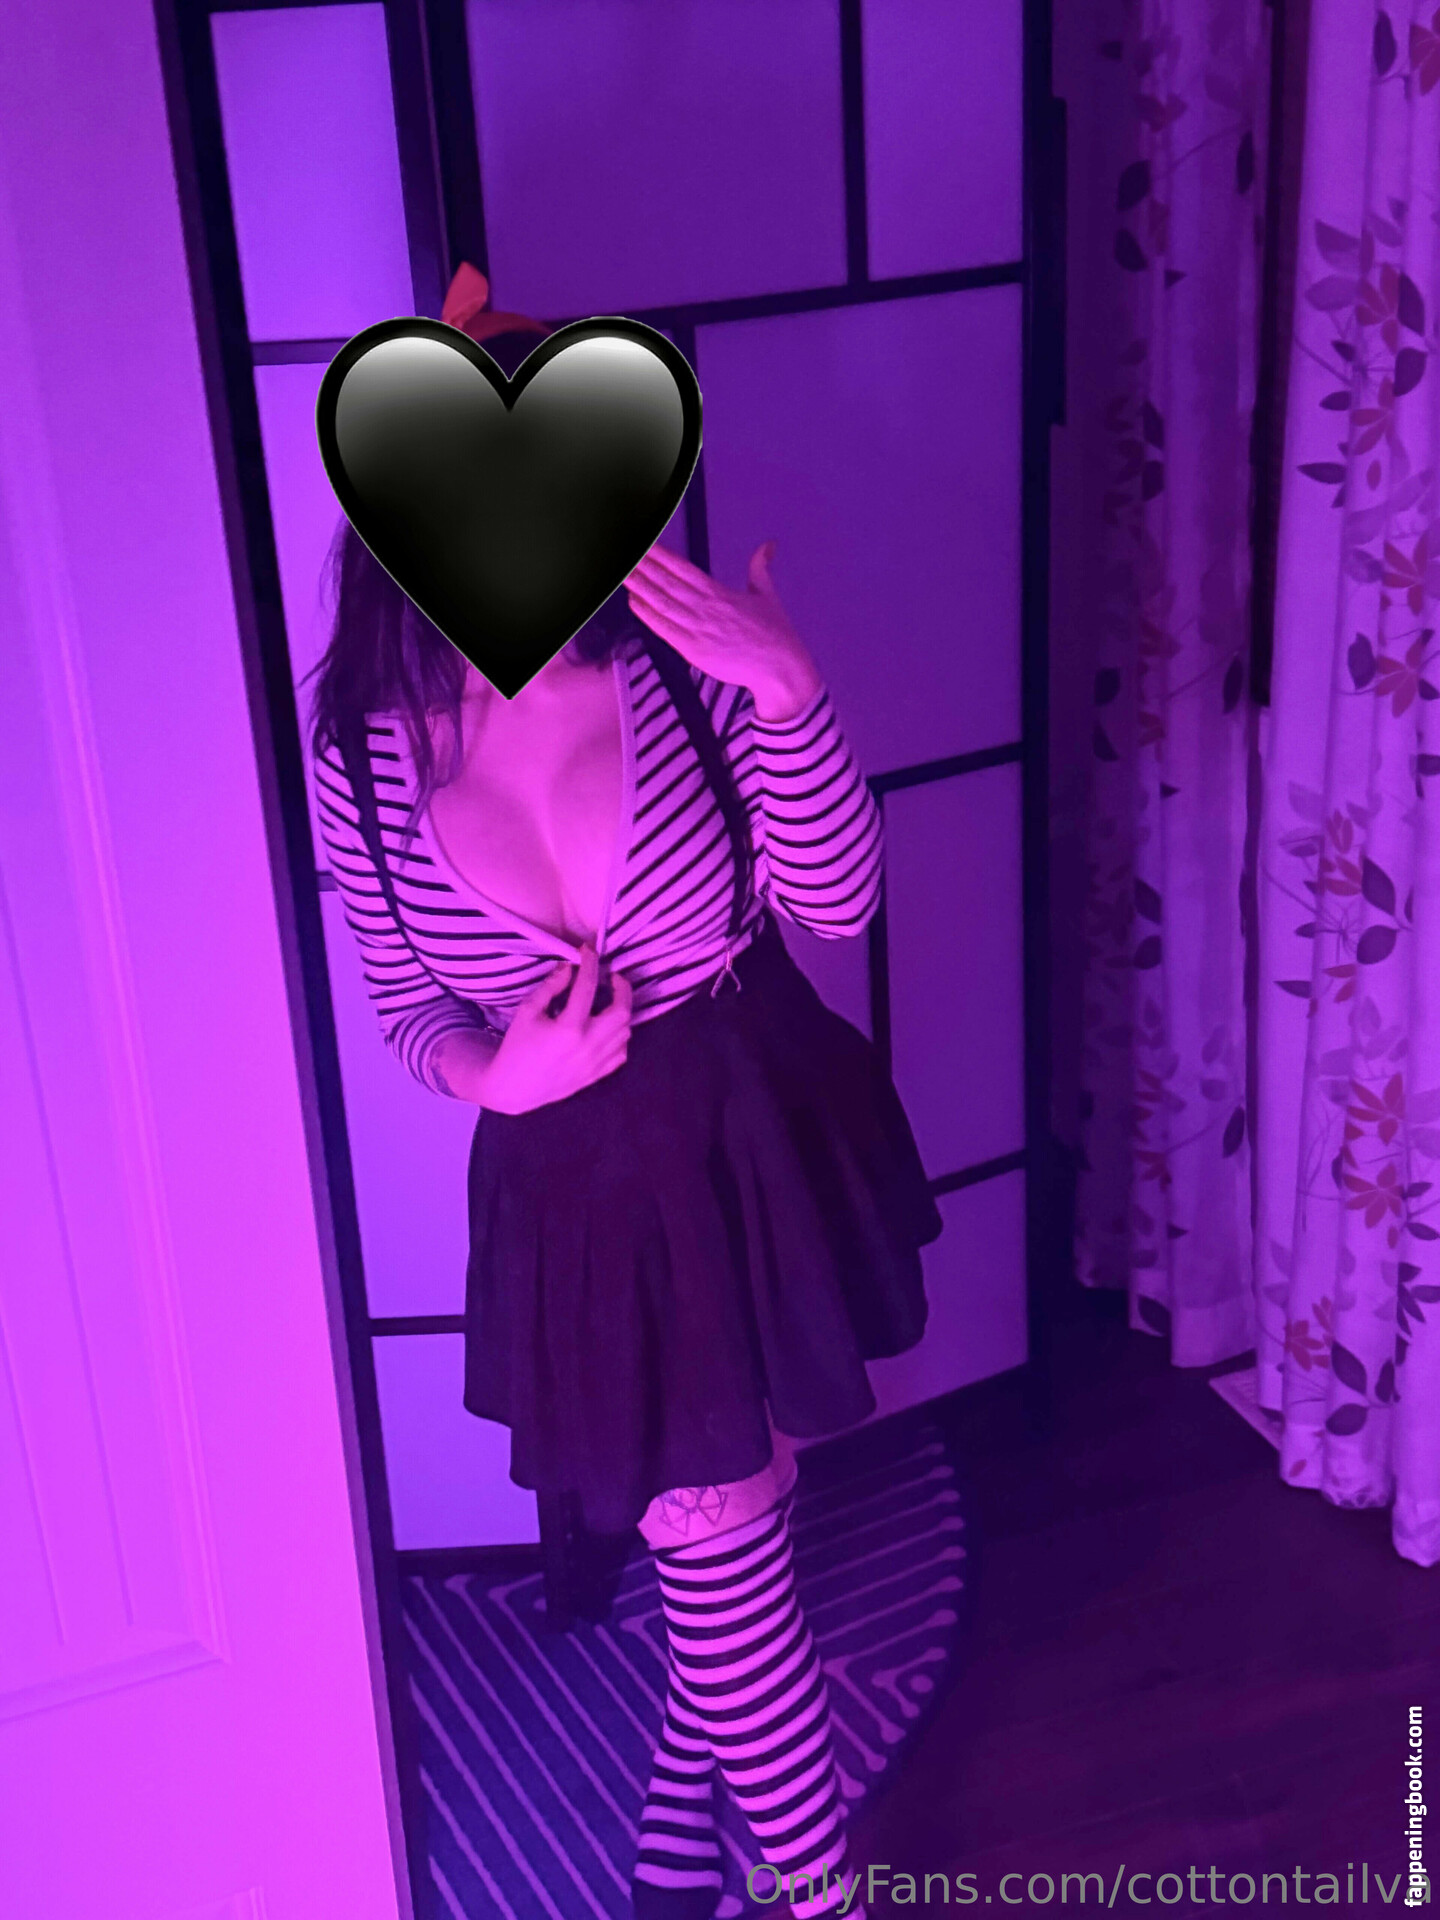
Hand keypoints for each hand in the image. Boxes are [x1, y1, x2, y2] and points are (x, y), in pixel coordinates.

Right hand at [478, 945, 632, 1113]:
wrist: (514, 1088)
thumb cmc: (517, 1047)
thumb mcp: (527, 1012)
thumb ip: (550, 987)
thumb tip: (569, 966)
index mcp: (568, 1028)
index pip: (588, 987)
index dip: (590, 963)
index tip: (588, 951)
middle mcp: (588, 1045)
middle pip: (622, 1011)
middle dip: (622, 988)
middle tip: (613, 977)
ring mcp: (596, 1063)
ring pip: (626, 1031)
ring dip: (622, 1011)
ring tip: (610, 1000)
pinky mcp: (597, 1074)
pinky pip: (622, 1052)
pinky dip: (620, 1036)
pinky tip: (608, 1027)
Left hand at [623, 539, 822, 719]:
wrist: (780, 668)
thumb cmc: (775, 634)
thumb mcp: (767, 595)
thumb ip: (760, 568)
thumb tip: (768, 545)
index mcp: (720, 593)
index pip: (683, 569)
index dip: (661, 556)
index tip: (644, 544)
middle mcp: (706, 607)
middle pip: (667, 582)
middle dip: (643, 567)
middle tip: (623, 552)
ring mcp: (698, 629)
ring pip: (662, 602)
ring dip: (639, 586)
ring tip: (621, 572)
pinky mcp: (693, 651)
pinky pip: (664, 629)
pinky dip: (647, 614)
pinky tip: (633, 601)